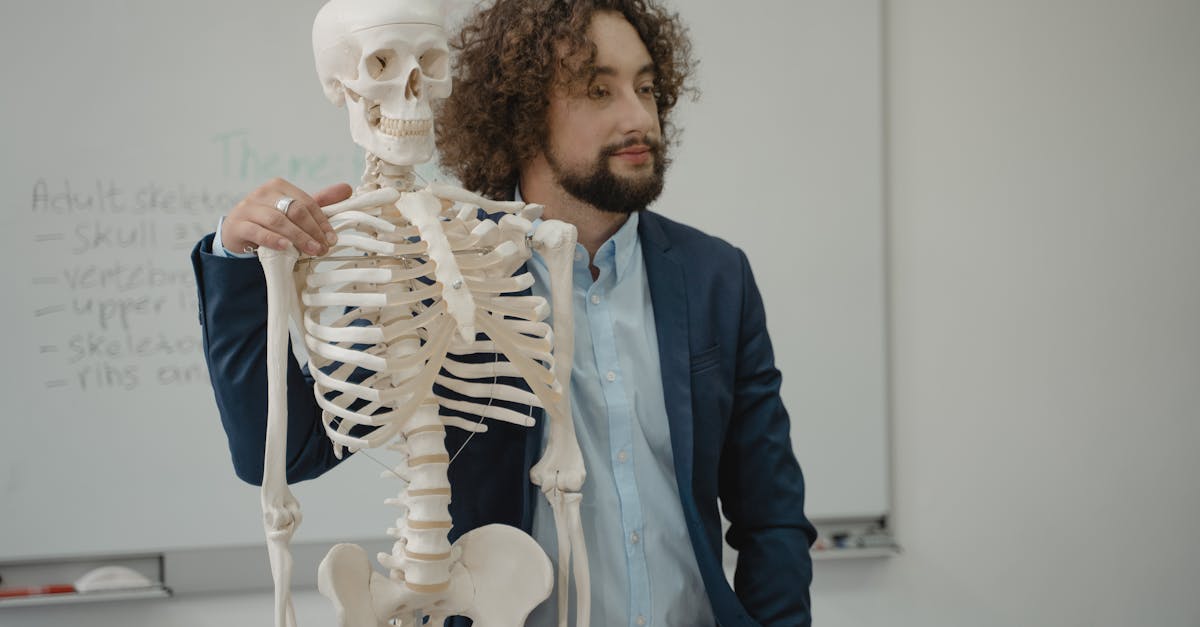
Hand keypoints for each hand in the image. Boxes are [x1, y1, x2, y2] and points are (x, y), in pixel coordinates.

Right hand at [221, 178, 351, 255]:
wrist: (237, 231)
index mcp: (280, 187)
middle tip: (323, 248)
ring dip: (297, 237)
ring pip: (277, 220)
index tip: (332, 239)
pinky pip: (257, 231)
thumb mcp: (293, 211)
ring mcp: (248, 208)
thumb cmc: (269, 220)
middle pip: (294, 210)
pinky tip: (285, 247)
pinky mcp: (237, 224)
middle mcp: (263, 193)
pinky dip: (273, 239)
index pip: (307, 202)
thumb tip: (347, 188)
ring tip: (310, 251)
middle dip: (312, 230)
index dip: (322, 221)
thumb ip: (319, 201)